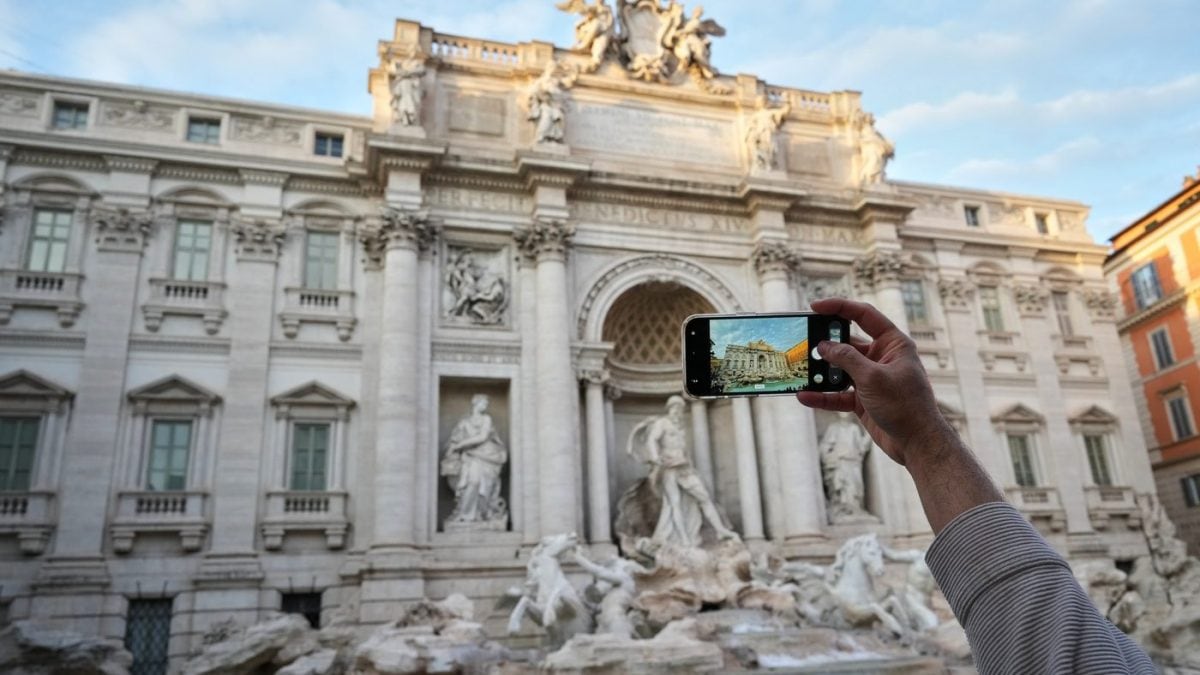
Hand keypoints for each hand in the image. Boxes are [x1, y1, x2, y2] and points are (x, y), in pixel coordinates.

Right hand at [795, 298, 956, 470]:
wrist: (917, 444)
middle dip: (825, 344)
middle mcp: (881, 358)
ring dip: (821, 372)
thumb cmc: (906, 406)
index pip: (864, 315)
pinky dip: (822, 395)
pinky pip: (838, 394)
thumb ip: (846, 359)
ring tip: (801, 372)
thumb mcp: (873, 377)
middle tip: (804, 342)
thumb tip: (823, 346)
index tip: (814, 307)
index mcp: (893, 344)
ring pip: (839, 370)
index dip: (839, 307)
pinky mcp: (863, 399)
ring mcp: (871, 379)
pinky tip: (805, 396)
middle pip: (847, 343)